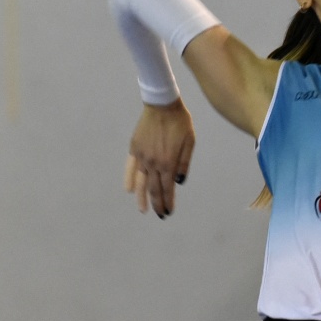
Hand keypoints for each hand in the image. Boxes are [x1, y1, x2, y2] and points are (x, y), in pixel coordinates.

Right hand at [125, 99, 194, 217]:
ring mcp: (142, 157)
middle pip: (154, 189)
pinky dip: (130, 180)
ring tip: (143, 210)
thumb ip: (184, 163)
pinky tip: (130, 190)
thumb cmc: (180, 123)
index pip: (167, 188)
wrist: (162, 105)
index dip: (168, 202)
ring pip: (141, 182)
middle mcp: (153, 163)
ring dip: (142, 198)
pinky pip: (130, 168)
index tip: (169, 212)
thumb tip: (179, 182)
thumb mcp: (190, 141)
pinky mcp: (134, 149)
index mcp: (168, 162)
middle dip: (157, 203)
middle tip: (161, 214)